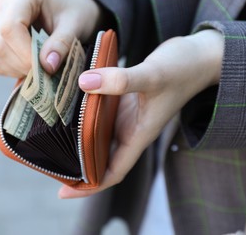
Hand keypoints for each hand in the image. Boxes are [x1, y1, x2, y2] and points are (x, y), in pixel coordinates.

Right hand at [0, 0, 102, 77]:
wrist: (71, 11)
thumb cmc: (75, 13)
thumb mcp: (75, 26)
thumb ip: (62, 44)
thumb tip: (47, 66)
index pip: (10, 27)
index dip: (24, 52)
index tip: (45, 67)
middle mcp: (5, 5)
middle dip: (23, 64)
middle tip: (47, 70)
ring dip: (18, 69)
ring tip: (41, 66)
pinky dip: (14, 70)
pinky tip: (32, 65)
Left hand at [58, 29, 223, 197]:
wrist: (198, 55)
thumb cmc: (184, 70)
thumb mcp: (153, 76)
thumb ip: (121, 81)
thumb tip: (83, 82)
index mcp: (139, 135)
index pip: (112, 172)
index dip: (90, 186)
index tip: (64, 191)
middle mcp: (130, 129)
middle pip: (100, 157)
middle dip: (77, 166)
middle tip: (47, 162)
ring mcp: (126, 115)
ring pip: (97, 134)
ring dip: (77, 139)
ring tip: (49, 137)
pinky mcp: (123, 99)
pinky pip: (99, 111)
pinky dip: (84, 112)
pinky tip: (66, 103)